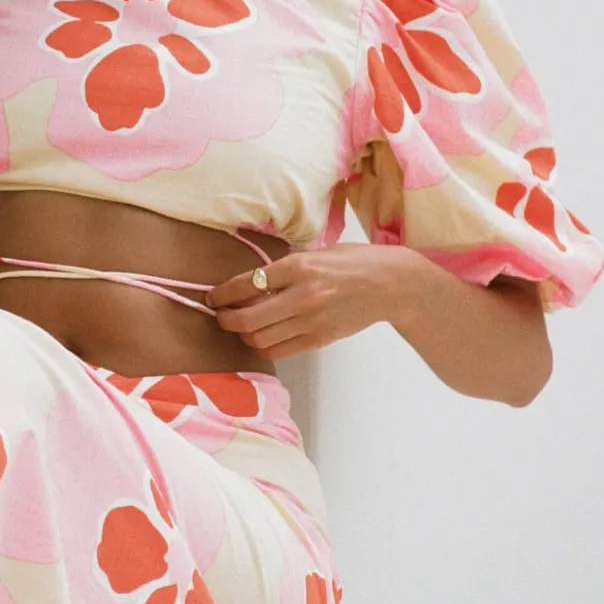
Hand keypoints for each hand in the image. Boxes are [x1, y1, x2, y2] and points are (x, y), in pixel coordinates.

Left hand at [206, 243, 408, 356]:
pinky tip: (261, 337)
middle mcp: (302, 295)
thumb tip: (254, 277)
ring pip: (260, 339)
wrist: (390, 285)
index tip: (213, 297)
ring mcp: (311, 321)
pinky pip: (281, 351)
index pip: (247, 283)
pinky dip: (265, 347)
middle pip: (247, 318)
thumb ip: (287, 265)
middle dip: (225, 319)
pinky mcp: (320, 339)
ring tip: (239, 327)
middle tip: (219, 315)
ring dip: (243, 335)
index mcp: (298, 266)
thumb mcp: (318, 252)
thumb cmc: (355, 262)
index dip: (223, 293)